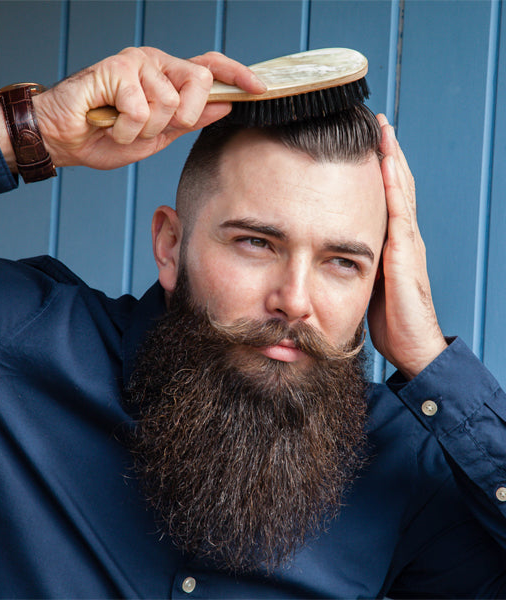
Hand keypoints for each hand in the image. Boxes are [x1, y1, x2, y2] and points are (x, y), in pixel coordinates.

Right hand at [27, 47, 264, 170]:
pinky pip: (142, 109)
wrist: (65, 141)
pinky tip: (110, 123)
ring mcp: (136, 63)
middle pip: (201, 81)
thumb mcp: (158, 136)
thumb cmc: (106, 136)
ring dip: (146, 130)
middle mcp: (156, 64)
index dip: (237, 75)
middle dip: (183, 117)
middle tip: (154, 128)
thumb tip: (225, 105)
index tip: (260, 89)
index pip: (210, 67)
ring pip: (170, 102)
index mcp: (168, 78)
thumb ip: (190, 120)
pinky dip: (126, 129)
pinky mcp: (116, 68)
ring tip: (123, 127)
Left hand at [367, 114, 446, 378]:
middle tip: (376, 122)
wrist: (412, 346)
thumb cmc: (389, 319)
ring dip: (392, 158)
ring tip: (383, 129)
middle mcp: (403, 236)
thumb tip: (330, 252)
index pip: (387, 196)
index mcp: (393, 242)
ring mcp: (408, 242)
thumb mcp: (366, 284)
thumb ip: (355, 263)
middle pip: (396, 184)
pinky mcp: (405, 254)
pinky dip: (393, 186)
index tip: (366, 143)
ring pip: (400, 190)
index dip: (378, 169)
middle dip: (387, 152)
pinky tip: (386, 165)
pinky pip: (398, 212)